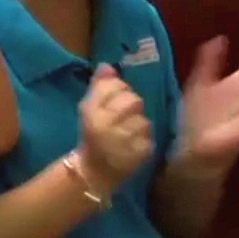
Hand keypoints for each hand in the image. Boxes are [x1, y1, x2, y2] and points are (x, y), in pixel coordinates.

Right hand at [77, 64, 152, 189]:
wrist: (93, 171)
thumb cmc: (91, 135)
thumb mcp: (88, 109)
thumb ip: (99, 86)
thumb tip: (107, 65)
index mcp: (93, 112)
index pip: (117, 87)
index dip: (118, 91)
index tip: (113, 102)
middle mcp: (109, 126)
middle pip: (135, 101)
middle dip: (130, 108)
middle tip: (122, 119)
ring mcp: (126, 142)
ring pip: (144, 120)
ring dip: (138, 126)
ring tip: (127, 134)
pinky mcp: (140, 155)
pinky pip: (149, 139)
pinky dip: (143, 141)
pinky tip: (132, 146)